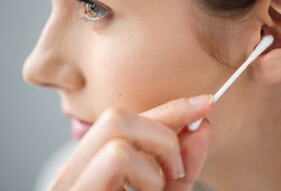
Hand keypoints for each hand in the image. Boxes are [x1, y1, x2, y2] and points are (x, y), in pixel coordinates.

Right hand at [48, 94, 213, 190]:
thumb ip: (181, 165)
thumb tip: (201, 126)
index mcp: (94, 165)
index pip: (130, 118)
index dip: (171, 107)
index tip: (205, 103)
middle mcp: (75, 169)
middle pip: (118, 114)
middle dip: (161, 131)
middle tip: (176, 169)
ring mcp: (71, 182)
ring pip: (117, 127)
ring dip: (154, 156)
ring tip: (158, 189)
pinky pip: (118, 157)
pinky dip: (146, 174)